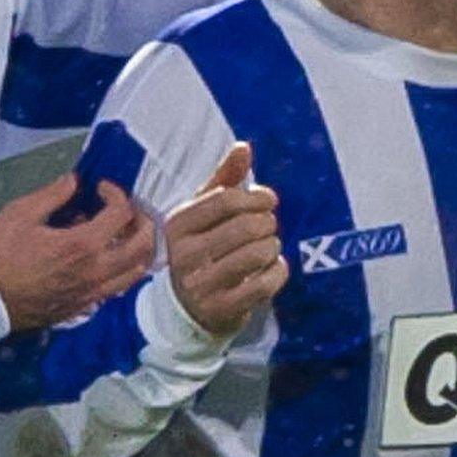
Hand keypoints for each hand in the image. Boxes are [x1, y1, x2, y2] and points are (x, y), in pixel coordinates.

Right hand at [0, 173, 153, 331]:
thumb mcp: (20, 213)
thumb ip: (53, 195)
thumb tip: (74, 182)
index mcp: (82, 245)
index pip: (122, 213)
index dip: (116, 193)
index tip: (101, 188)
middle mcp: (95, 271)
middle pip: (144, 244)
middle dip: (141, 219)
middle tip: (124, 208)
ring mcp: (92, 292)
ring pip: (137, 271)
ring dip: (139, 247)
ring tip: (122, 233)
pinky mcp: (84, 306)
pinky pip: (118, 288)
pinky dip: (123, 269)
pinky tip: (105, 257)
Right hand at [165, 143, 288, 336]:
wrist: (188, 308)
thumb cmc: (202, 248)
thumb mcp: (205, 213)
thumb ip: (224, 179)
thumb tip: (243, 148)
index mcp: (178, 224)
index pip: (227, 200)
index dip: (257, 197)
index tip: (268, 201)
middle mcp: (184, 255)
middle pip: (246, 226)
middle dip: (267, 223)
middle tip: (267, 227)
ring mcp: (201, 285)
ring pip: (258, 253)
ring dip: (272, 247)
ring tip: (267, 247)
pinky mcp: (221, 309)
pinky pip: (266, 283)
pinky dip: (278, 271)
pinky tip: (271, 268)